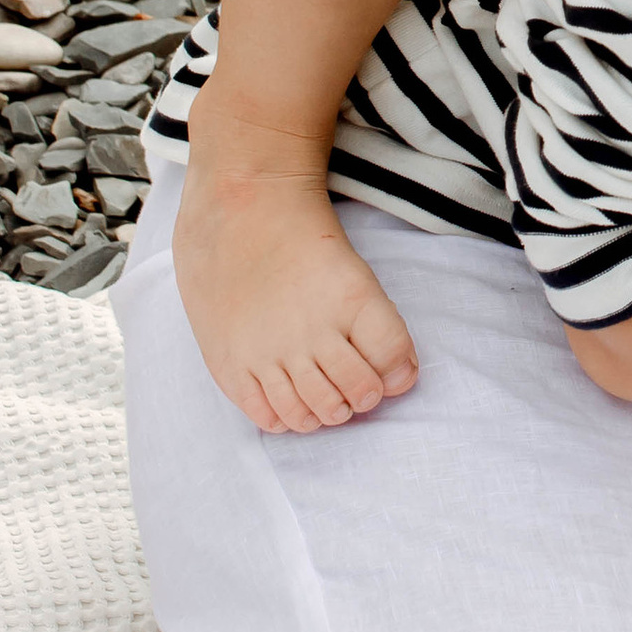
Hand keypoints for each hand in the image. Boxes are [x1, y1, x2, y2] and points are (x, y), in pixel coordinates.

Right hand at [173, 154, 419, 433]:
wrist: (241, 213)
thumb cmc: (304, 242)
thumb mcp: (356, 273)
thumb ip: (380, 328)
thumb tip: (398, 381)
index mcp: (351, 301)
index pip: (392, 359)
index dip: (397, 374)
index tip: (389, 373)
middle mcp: (311, 331)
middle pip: (357, 392)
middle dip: (364, 397)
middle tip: (355, 390)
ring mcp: (269, 350)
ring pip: (314, 412)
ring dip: (329, 413)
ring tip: (326, 399)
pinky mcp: (232, 362)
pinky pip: (265, 414)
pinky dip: (286, 419)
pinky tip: (290, 404)